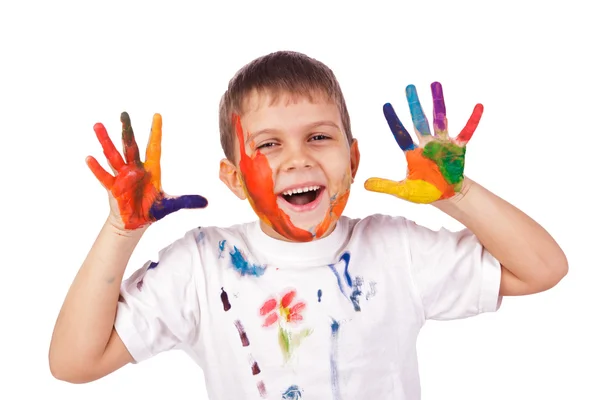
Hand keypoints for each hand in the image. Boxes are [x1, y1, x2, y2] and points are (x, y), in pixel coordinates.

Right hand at [86, 112, 207, 230]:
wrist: (135, 223)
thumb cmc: (151, 210)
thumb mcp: (170, 205)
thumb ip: (186, 201)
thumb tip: (206, 203)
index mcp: (151, 169)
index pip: (154, 147)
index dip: (155, 132)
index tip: (157, 115)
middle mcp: (135, 168)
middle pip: (131, 145)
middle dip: (128, 130)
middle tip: (124, 114)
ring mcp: (122, 176)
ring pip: (114, 155)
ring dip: (106, 141)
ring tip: (98, 125)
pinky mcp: (113, 187)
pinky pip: (104, 176)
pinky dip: (97, 168)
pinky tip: (89, 158)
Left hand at [364, 82, 482, 203]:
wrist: (447, 196)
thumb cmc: (425, 191)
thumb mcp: (403, 191)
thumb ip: (385, 185)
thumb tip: (363, 184)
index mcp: (412, 152)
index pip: (400, 134)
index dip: (394, 121)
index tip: (386, 105)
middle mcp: (426, 143)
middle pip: (419, 121)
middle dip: (414, 105)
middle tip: (409, 87)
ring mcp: (443, 144)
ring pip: (440, 120)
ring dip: (438, 103)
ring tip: (435, 84)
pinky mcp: (458, 148)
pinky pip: (466, 132)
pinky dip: (472, 120)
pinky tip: (478, 106)